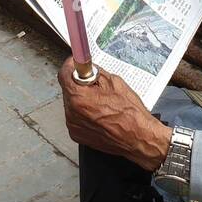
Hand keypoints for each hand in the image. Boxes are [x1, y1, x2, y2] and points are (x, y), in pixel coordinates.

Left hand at [58, 57, 171, 171]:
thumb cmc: (130, 113)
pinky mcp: (77, 135)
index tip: (76, 64)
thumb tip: (86, 67)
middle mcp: (72, 113)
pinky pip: (75, 117)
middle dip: (79, 83)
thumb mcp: (114, 82)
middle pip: (68, 89)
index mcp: (79, 98)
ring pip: (71, 103)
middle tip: (94, 84)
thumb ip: (95, 73)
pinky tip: (98, 113)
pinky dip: (83, 113)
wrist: (137, 137)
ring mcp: (73, 126)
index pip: (64, 74)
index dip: (71, 66)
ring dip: (81, 99)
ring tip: (100, 102)